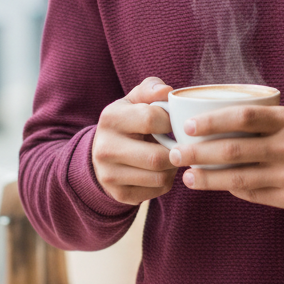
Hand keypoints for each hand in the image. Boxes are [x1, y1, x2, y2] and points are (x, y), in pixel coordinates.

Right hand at [92, 77, 175, 204]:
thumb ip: (151, 89)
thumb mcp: (135, 100)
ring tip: (171, 156)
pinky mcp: (120, 194)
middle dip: (176, 151)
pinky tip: (161, 170)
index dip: (171, 121)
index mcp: (111, 118)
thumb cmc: (129, 120)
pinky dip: (167, 180)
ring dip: (174, 167)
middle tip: (180, 144)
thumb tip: (167, 91)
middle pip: (157, 157)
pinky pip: (158, 190)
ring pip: (160, 177)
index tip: (174, 122)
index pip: (151, 119)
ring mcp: (110, 174)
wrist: (102, 152)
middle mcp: (105, 148)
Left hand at [170, 105, 283, 212]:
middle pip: (232, 149)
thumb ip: (265, 123)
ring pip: (238, 178)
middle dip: (197, 152)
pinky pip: (254, 195)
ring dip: (208, 178)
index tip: (188, 126)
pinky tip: (220, 186)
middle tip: (176, 153)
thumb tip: (220, 128)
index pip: (242, 117)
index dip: (211, 121)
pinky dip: (234, 190)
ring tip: (188, 177)